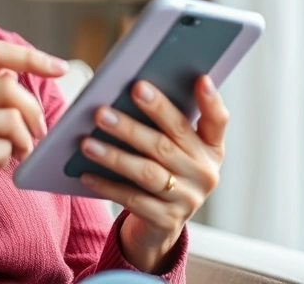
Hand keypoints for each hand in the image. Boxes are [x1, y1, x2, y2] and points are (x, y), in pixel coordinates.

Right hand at [0, 39, 67, 271]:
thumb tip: (14, 75)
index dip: (31, 57)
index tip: (59, 67)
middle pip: (9, 86)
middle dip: (34, 110)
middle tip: (38, 132)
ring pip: (12, 117)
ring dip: (25, 138)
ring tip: (18, 151)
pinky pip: (4, 146)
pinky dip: (8, 157)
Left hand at [78, 76, 227, 273]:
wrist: (161, 226)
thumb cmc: (163, 171)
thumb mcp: (175, 149)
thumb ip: (164, 124)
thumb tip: (129, 91)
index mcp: (211, 148)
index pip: (217, 121)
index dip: (210, 100)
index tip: (199, 78)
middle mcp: (205, 173)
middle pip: (166, 144)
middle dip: (131, 126)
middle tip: (102, 111)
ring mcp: (188, 199)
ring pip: (147, 172)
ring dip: (114, 156)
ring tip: (86, 142)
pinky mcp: (166, 220)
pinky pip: (133, 199)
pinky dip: (107, 185)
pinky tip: (86, 173)